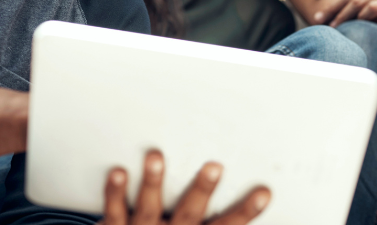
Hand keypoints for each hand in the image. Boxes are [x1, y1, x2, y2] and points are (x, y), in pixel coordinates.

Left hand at [98, 150, 269, 224]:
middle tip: (214, 167)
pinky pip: (113, 212)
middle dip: (201, 191)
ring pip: (148, 208)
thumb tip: (235, 221)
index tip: (263, 193)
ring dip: (152, 183)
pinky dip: (114, 193)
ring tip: (155, 157)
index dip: (245, 213)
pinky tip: (118, 172)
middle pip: (189, 213)